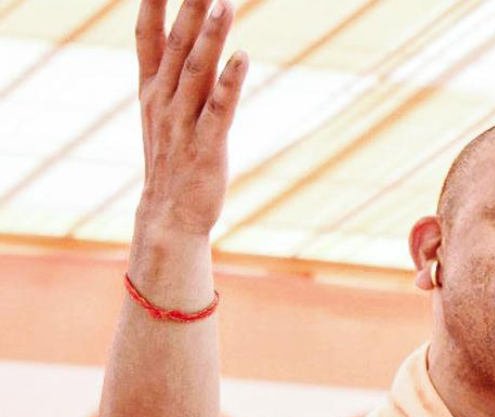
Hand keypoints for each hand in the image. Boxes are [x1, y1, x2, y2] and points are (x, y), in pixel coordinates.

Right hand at [134, 0, 245, 242]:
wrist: (169, 214)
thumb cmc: (172, 158)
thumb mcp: (164, 110)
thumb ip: (173, 74)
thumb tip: (189, 39)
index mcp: (150, 89)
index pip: (147, 36)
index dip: (151, 3)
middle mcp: (163, 100)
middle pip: (176, 44)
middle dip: (188, 7)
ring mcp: (183, 122)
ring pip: (197, 71)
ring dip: (211, 37)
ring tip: (224, 3)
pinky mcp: (207, 145)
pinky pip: (220, 109)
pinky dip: (230, 83)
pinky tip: (242, 58)